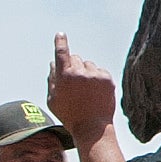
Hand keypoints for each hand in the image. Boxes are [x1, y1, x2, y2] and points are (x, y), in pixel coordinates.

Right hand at [46, 33, 116, 147]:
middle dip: (73, 66)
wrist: (92, 127)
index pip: (62, 53)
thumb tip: (53, 64)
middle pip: (75, 58)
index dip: (60, 42)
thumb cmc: (69, 115)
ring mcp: (95, 75)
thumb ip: (52, 80)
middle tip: (73, 82)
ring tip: (85, 91)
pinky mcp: (107, 79)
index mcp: (64, 76)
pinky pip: (100, 71)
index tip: (60, 34)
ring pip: (88, 65)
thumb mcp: (53, 100)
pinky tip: (95, 93)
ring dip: (86, 72)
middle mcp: (80, 72)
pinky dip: (97, 78)